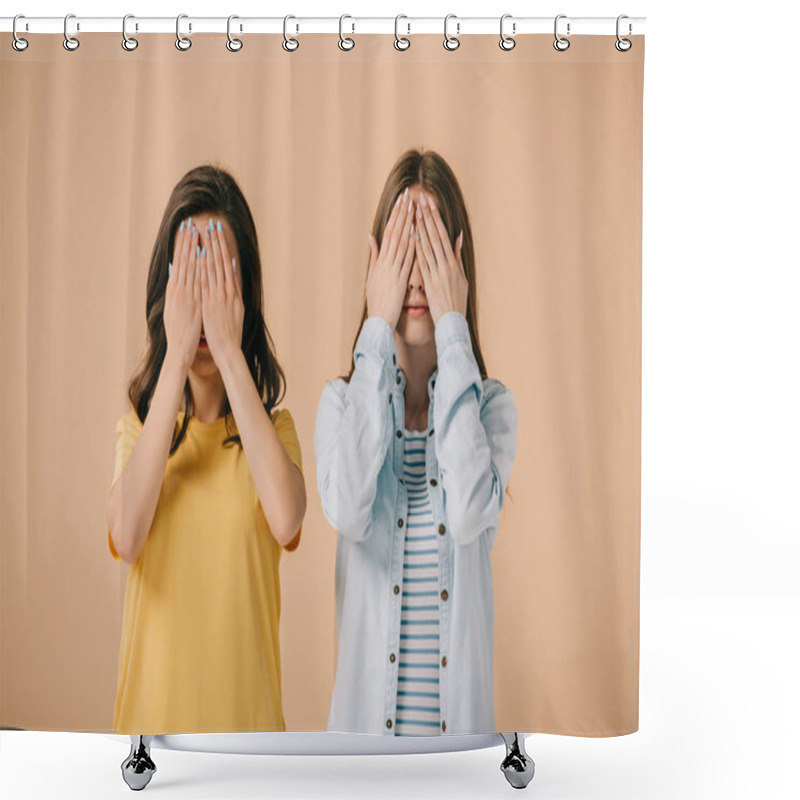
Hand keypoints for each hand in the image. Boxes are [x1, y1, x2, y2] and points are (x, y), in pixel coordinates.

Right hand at [164, 217, 201, 366]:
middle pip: (182, 261)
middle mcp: (178, 290)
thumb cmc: (179, 331)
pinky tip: (202, 254)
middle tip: (190, 223)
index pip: (178, 263)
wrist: (180, 349)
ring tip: (196, 232)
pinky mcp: (193, 302)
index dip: (181, 246)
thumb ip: (175, 290)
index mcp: (174, 291)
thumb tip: (174, 273)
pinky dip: (199, 267)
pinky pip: (197, 281)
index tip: (185, 230)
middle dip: (186, 242)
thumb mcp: (174, 308)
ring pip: (189, 267)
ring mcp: (185, 295)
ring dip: (193, 249)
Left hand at [200, 217, 243, 364]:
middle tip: (213, 224)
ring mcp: (219, 296)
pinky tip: (200, 255)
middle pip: (222, 262)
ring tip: (206, 233)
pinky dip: (203, 267)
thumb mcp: (237, 309)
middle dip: (217, 242)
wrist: (228, 349)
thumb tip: (232, 272)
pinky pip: (206, 281)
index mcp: (233, 292)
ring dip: (210, 250)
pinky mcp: (210, 303)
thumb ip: (234, 291)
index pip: (228, 264)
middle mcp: (227, 291)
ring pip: (214, 268)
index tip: (218, 233)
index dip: (223, 247)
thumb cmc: (230, 332)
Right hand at [366, 186, 415, 329]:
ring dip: (408, 224)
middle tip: (408, 196)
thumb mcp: (372, 276)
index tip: (401, 201)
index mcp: (380, 262)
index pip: (388, 233)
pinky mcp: (400, 280)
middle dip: (402, 214)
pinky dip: (412, 245)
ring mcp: (393, 271)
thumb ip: (373, 255)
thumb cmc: (376, 301)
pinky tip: (417, 232)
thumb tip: (371, 236)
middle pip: (395, 234)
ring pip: (401, 243)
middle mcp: (386, 263)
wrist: (378, 321)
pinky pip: (407, 260)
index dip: (395, 216)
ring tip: (413, 208)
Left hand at [414, 190, 467, 325]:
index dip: (436, 220)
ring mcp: (438, 274)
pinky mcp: (430, 283)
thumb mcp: (462, 278)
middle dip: (427, 218)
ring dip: (421, 228)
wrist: (453, 322)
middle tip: (420, 200)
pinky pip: (423, 262)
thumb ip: (457, 256)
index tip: (429, 205)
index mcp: (453, 264)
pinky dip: (418, 248)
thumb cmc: (456, 302)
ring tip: (414, 212)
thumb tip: (458, 237)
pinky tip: (412, 235)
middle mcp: (446, 266)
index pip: (443, 236)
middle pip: (435, 237)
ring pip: (428, 247)